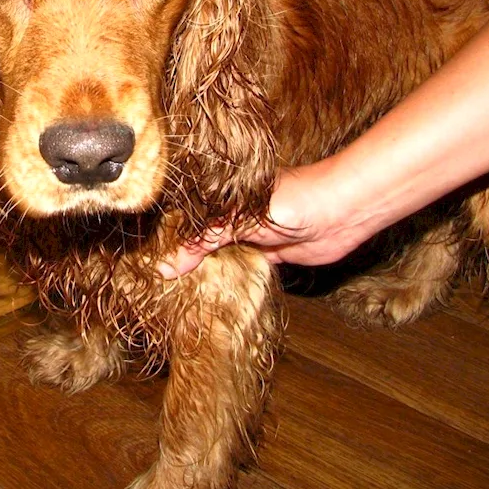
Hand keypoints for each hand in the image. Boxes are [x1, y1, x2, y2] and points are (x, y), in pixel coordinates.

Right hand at [159, 158, 374, 277]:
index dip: (170, 237)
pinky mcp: (273, 255)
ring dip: (208, 271)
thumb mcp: (238, 220)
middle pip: (205, 240)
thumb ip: (204, 243)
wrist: (342, 211)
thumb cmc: (292, 200)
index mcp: (227, 197)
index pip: (190, 219)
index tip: (146, 259)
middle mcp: (238, 215)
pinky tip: (211, 291)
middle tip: (157, 282)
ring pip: (223, 255)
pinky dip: (231, 278)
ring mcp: (255, 235)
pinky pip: (245, 267)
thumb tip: (167, 267)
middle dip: (186, 258)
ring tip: (177, 290)